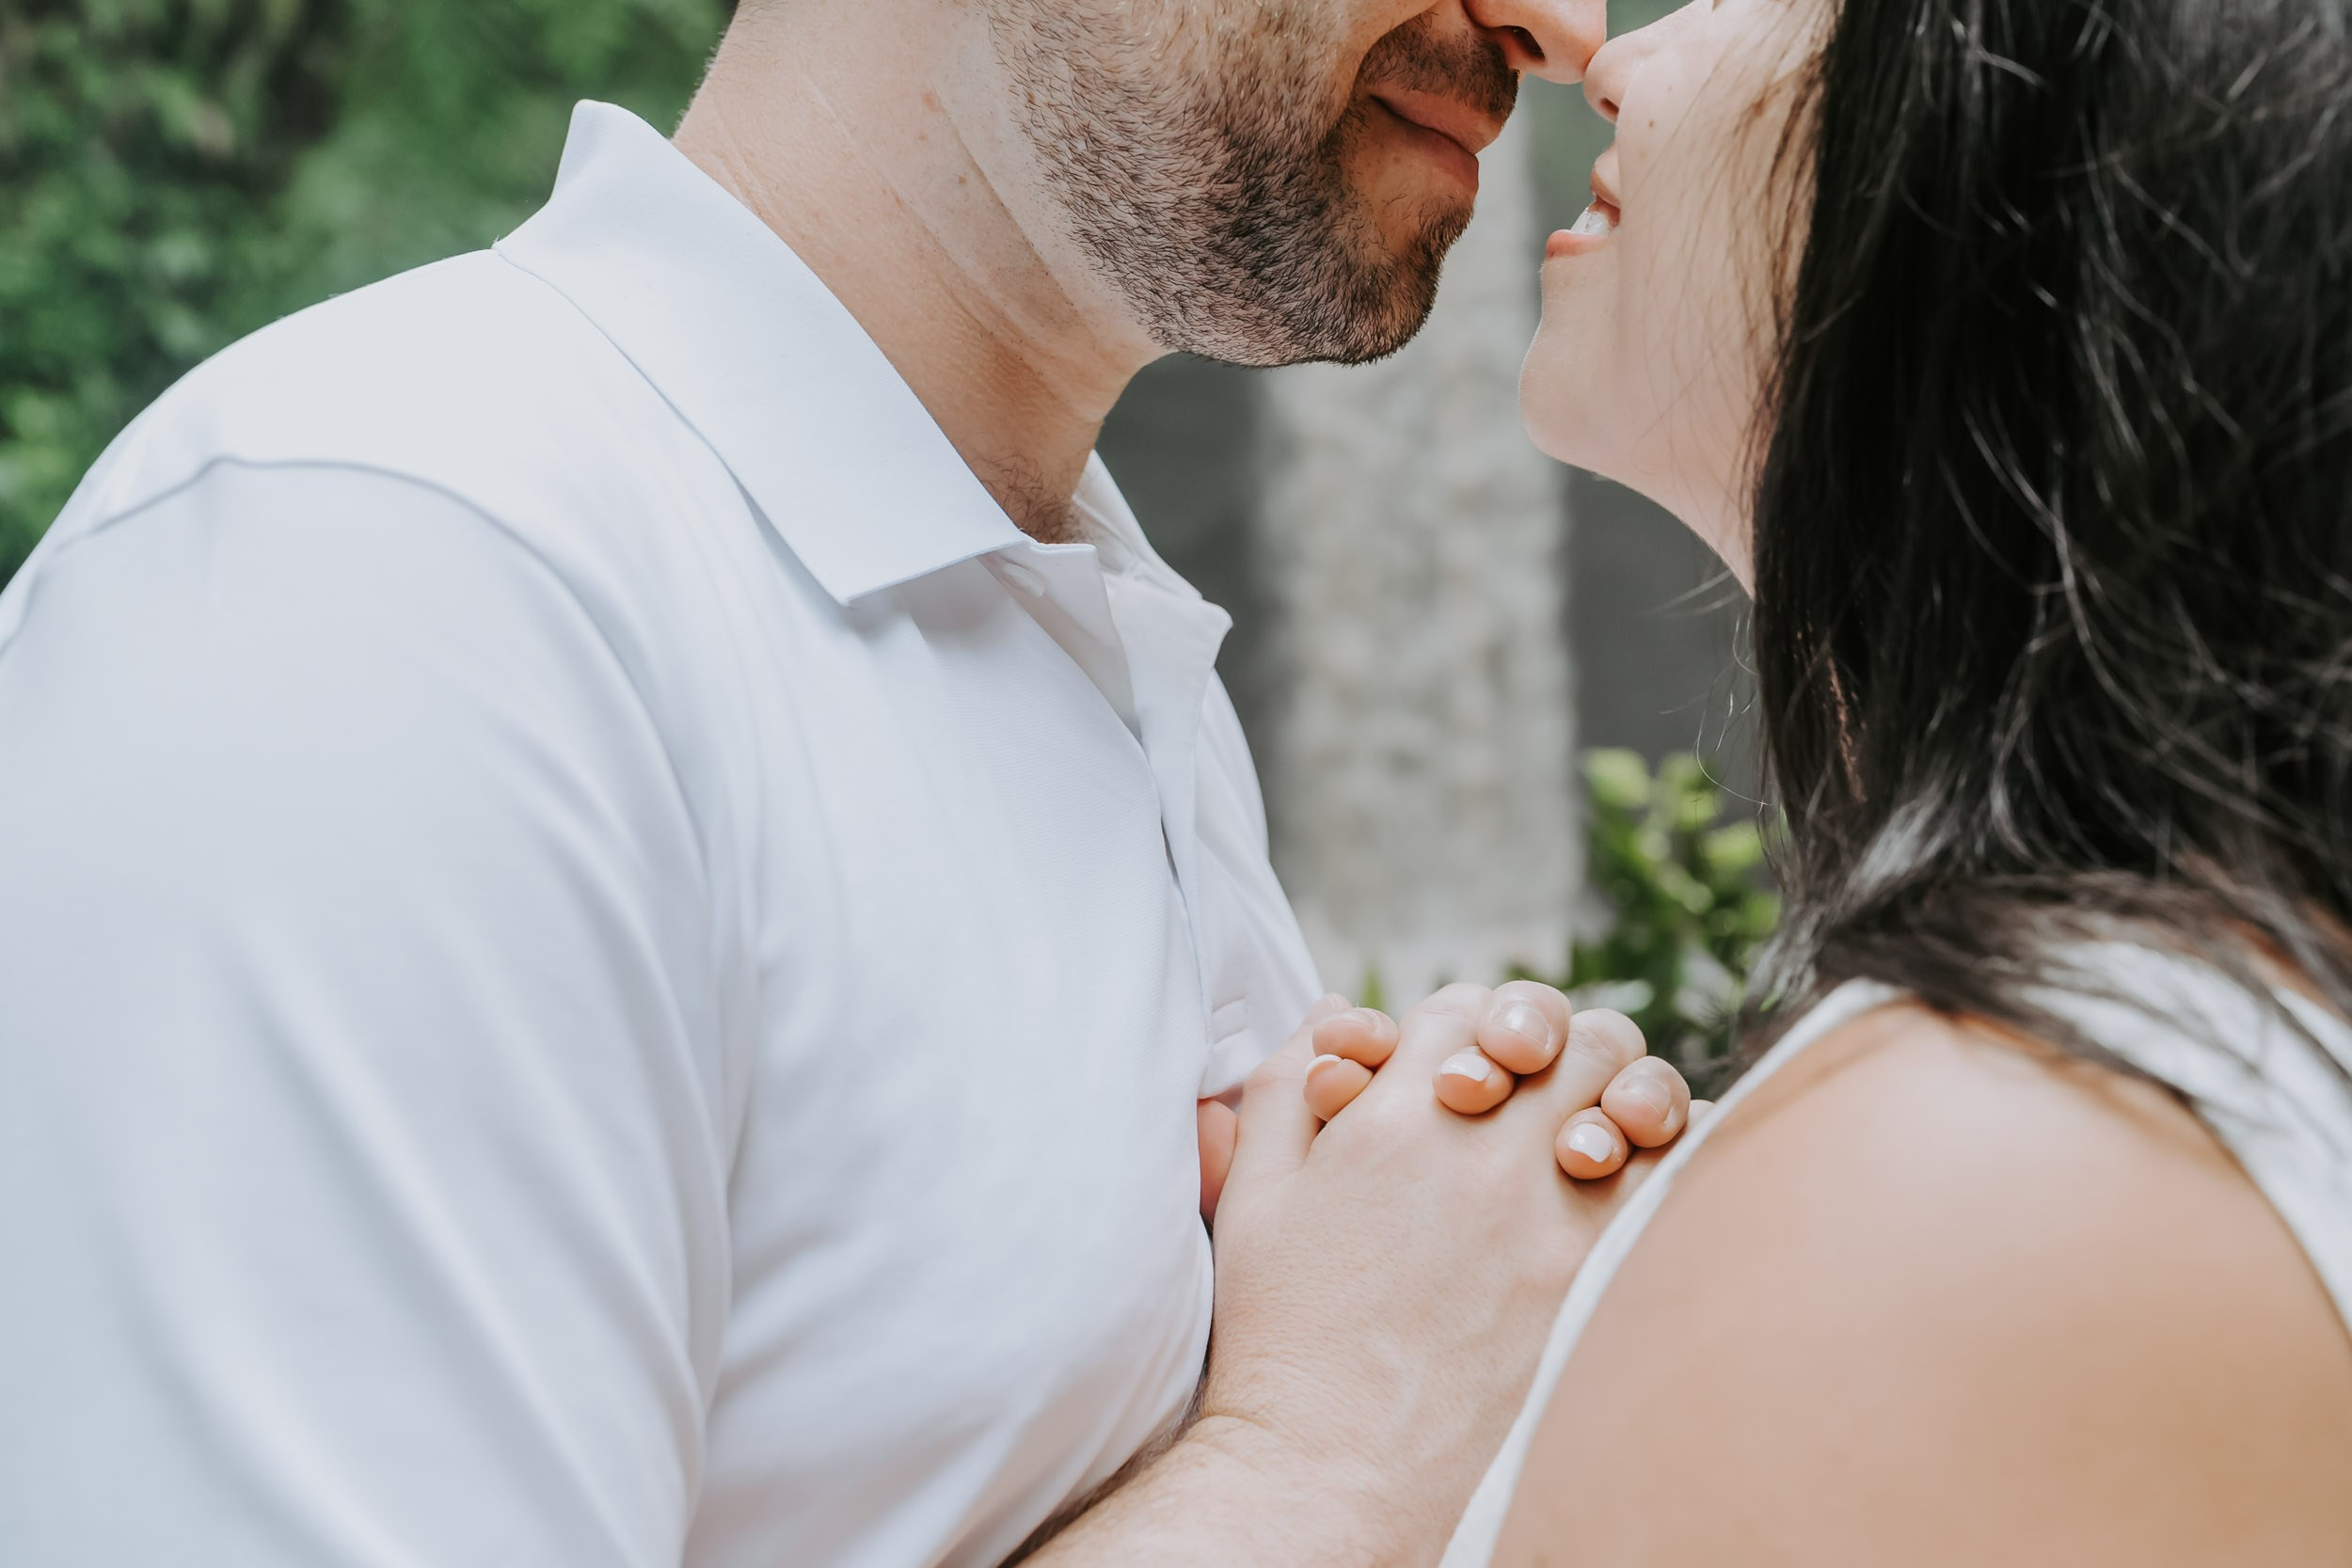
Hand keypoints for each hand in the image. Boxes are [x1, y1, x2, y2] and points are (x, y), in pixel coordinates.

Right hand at [1190, 985, 1690, 1562]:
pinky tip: (1651, 1176)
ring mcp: (1553, 1204)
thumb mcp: (1255, 1198)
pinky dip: (1676, 1154)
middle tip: (1544, 1090)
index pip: (1462, 1005)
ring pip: (1633, 1080)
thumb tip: (1334, 1012)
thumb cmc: (1287, 1340)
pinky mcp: (1605, 1268)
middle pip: (1562, 1028)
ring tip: (1604, 1128)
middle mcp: (1481, 1143)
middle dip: (1555, 1044)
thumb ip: (1286, 1088)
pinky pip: (1679, 1167)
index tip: (1470, 1073)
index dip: (1471, 1026)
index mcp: (1392, 1114)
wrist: (1337, 1470)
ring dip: (1624, 1087)